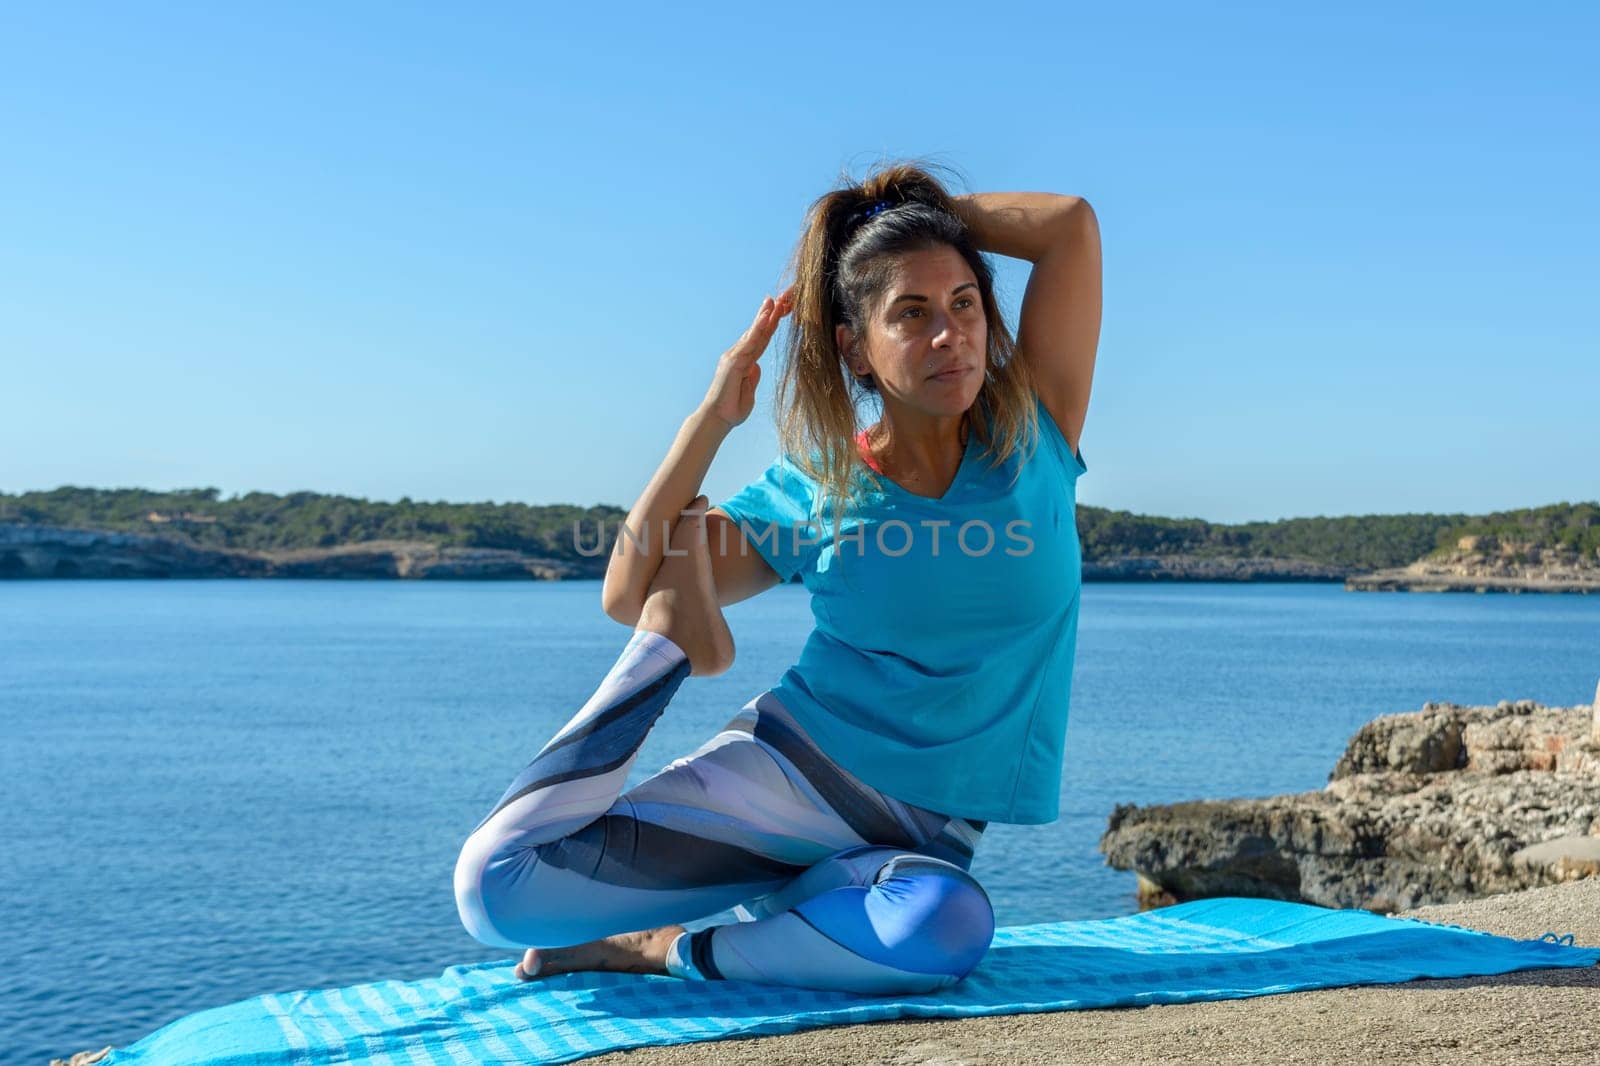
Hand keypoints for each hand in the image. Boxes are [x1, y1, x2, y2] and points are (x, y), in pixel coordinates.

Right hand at [698, 288, 793, 429]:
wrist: (717, 419)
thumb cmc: (731, 409)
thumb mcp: (748, 391)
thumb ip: (752, 377)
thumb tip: (756, 366)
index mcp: (744, 362)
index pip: (760, 341)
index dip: (770, 326)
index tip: (780, 312)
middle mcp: (738, 355)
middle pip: (757, 332)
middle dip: (768, 315)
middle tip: (780, 298)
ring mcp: (734, 357)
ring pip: (753, 333)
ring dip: (764, 316)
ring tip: (774, 301)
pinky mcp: (733, 361)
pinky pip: (749, 342)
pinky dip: (758, 328)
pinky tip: (766, 316)